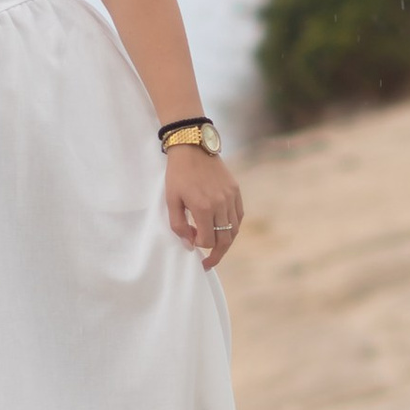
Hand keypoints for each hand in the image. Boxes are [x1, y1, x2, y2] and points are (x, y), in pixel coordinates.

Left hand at [165, 142, 242, 269]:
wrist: (193, 147)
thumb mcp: (171, 200)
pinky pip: (238, 216)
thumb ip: (178, 225)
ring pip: (234, 230)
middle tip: (209, 262)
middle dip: (216, 254)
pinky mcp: (236, 191)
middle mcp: (221, 205)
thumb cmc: (178, 174)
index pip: (207, 240)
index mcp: (203, 208)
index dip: (198, 246)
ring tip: (217, 248)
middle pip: (224, 240)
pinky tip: (224, 230)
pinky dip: (233, 227)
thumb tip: (189, 244)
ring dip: (226, 242)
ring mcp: (231, 197)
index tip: (190, 243)